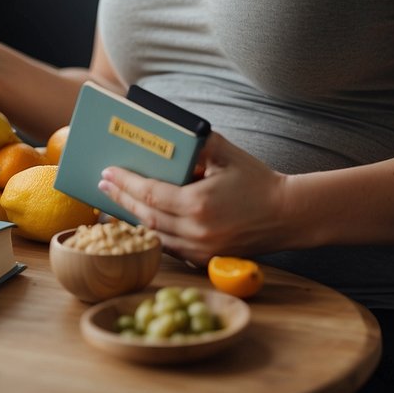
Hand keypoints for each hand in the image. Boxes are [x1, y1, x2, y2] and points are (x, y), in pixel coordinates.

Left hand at [97, 133, 291, 265]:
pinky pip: (171, 248)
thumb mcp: (228, 154)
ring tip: (116, 201)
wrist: (290, 214)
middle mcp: (196, 231)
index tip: (107, 172)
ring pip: (155, 235)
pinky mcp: (206, 259)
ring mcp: (201, 249)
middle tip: (103, 185)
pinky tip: (143, 220)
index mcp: (198, 204)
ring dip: (133, 218)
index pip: (150, 194)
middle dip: (121, 199)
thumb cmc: (259, 181)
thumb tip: (168, 133)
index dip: (125, 183)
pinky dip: (154, 233)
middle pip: (146, 217)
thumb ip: (197, 142)